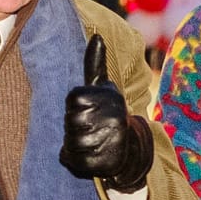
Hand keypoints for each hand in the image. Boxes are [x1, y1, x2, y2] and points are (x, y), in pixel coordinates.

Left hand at [60, 34, 153, 193]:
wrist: (131, 149)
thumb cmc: (108, 113)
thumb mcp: (103, 88)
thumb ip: (95, 64)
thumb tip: (97, 35)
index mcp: (110, 97)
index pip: (73, 98)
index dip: (75, 106)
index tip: (89, 109)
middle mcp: (113, 117)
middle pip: (70, 121)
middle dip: (74, 126)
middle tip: (90, 127)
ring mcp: (110, 141)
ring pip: (70, 142)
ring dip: (73, 144)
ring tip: (90, 140)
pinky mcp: (103, 163)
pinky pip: (72, 160)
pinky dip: (74, 159)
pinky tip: (89, 154)